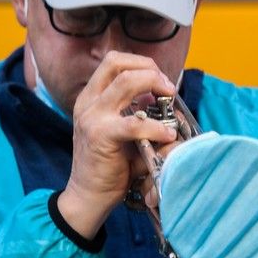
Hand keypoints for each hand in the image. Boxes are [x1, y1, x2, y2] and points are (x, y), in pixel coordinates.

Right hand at [58, 52, 178, 239]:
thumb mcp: (123, 132)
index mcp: (91, 97)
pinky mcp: (100, 136)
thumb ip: (139, 114)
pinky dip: (156, 126)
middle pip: (117, 62)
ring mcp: (92, 117)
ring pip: (126, 82)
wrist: (88, 196)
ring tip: (169, 100)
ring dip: (154, 85)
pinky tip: (168, 135)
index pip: (114, 61)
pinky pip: (134, 123)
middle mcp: (88, 102)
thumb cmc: (109, 165)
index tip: (160, 79)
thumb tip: (166, 102)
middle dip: (149, 68)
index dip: (141, 63)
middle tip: (167, 87)